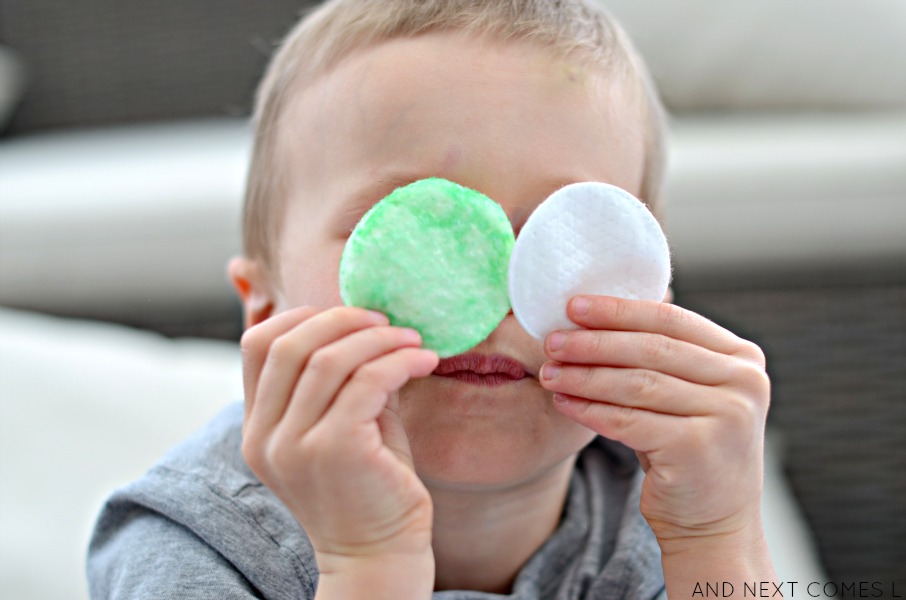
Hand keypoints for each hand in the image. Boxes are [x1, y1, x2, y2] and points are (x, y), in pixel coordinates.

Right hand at [238, 306, 438, 573]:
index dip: (302, 316)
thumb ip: (342, 379)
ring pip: (330, 358)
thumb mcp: (341, 425)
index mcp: (258, 428)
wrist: (377, 556)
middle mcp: (266, 436)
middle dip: (342, 319)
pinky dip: (400, 361)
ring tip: (412, 340)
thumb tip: (369, 324)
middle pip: (289, 343)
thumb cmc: (367, 488)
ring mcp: (295, 444)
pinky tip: (424, 360)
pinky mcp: (336, 449)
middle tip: (385, 321)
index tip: (347, 317)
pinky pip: (367, 381)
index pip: (257, 345)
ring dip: (379, 338)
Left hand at [539, 295, 770, 549]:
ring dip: (585, 376)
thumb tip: (592, 316)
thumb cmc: (688, 450)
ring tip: (550, 372)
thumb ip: (660, 357)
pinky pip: (629, 421)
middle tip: (552, 340)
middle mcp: (743, 382)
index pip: (672, 320)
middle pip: (652, 349)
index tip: (573, 306)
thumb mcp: (687, 394)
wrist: (715, 523)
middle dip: (594, 342)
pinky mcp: (698, 447)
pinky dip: (591, 410)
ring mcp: (726, 415)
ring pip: (637, 384)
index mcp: (742, 358)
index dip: (619, 310)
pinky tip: (564, 403)